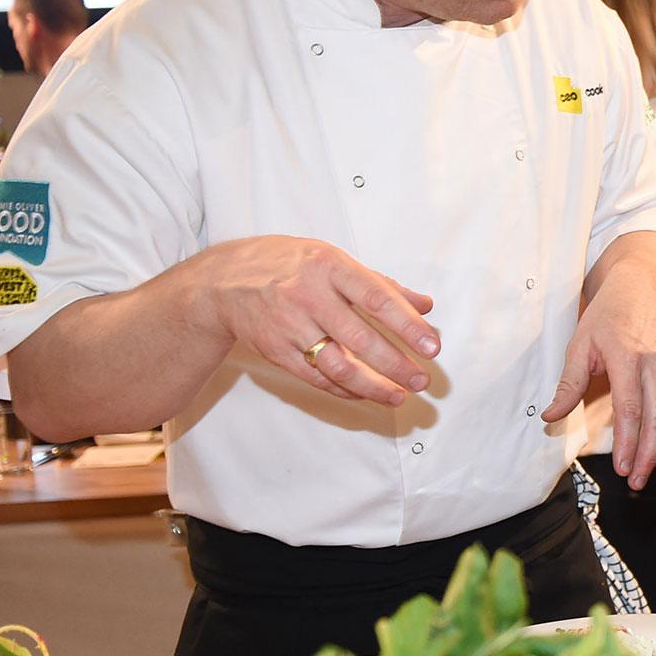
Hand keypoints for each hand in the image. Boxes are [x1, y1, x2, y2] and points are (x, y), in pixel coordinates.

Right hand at [194, 236, 438, 406]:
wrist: (223, 281)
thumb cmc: (289, 265)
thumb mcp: (333, 259)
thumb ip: (381, 284)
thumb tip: (425, 305)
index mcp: (329, 266)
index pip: (377, 298)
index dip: (408, 325)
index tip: (432, 347)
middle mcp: (308, 296)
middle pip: (360, 338)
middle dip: (396, 364)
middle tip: (422, 380)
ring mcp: (289, 326)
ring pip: (337, 365)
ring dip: (373, 386)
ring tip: (399, 396)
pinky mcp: (274, 351)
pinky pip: (315, 377)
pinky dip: (344, 390)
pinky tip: (366, 394)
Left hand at [543, 239, 655, 486]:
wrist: (643, 285)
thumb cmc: (608, 314)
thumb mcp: (580, 344)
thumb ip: (568, 384)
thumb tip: (549, 418)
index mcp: (628, 357)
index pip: (631, 408)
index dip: (627, 441)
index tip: (621, 467)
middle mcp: (655, 363)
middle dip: (647, 454)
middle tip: (635, 480)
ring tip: (645, 471)